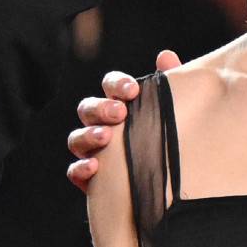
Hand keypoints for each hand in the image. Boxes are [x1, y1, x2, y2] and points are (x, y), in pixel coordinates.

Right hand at [66, 50, 182, 190]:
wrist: (167, 190)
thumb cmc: (168, 144)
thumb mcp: (171, 116)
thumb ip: (169, 88)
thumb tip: (166, 57)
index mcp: (120, 106)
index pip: (110, 86)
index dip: (117, 84)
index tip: (132, 89)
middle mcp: (101, 126)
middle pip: (88, 108)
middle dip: (101, 108)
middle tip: (120, 112)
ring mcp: (92, 152)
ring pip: (76, 138)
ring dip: (88, 135)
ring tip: (105, 137)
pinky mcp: (89, 179)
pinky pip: (74, 170)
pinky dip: (80, 167)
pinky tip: (94, 167)